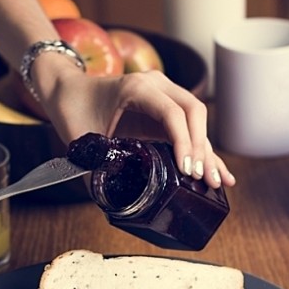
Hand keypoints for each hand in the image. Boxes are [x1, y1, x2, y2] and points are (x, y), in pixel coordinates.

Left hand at [44, 65, 236, 189]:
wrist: (69, 91)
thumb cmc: (74, 110)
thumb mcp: (83, 139)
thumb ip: (98, 167)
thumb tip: (115, 202)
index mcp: (137, 88)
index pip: (172, 113)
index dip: (183, 142)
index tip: (186, 171)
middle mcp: (156, 86)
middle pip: (194, 112)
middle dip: (202, 148)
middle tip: (204, 180)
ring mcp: (165, 95)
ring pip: (196, 122)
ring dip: (207, 152)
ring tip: (219, 182)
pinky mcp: (166, 110)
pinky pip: (190, 128)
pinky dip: (202, 150)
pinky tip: (219, 172)